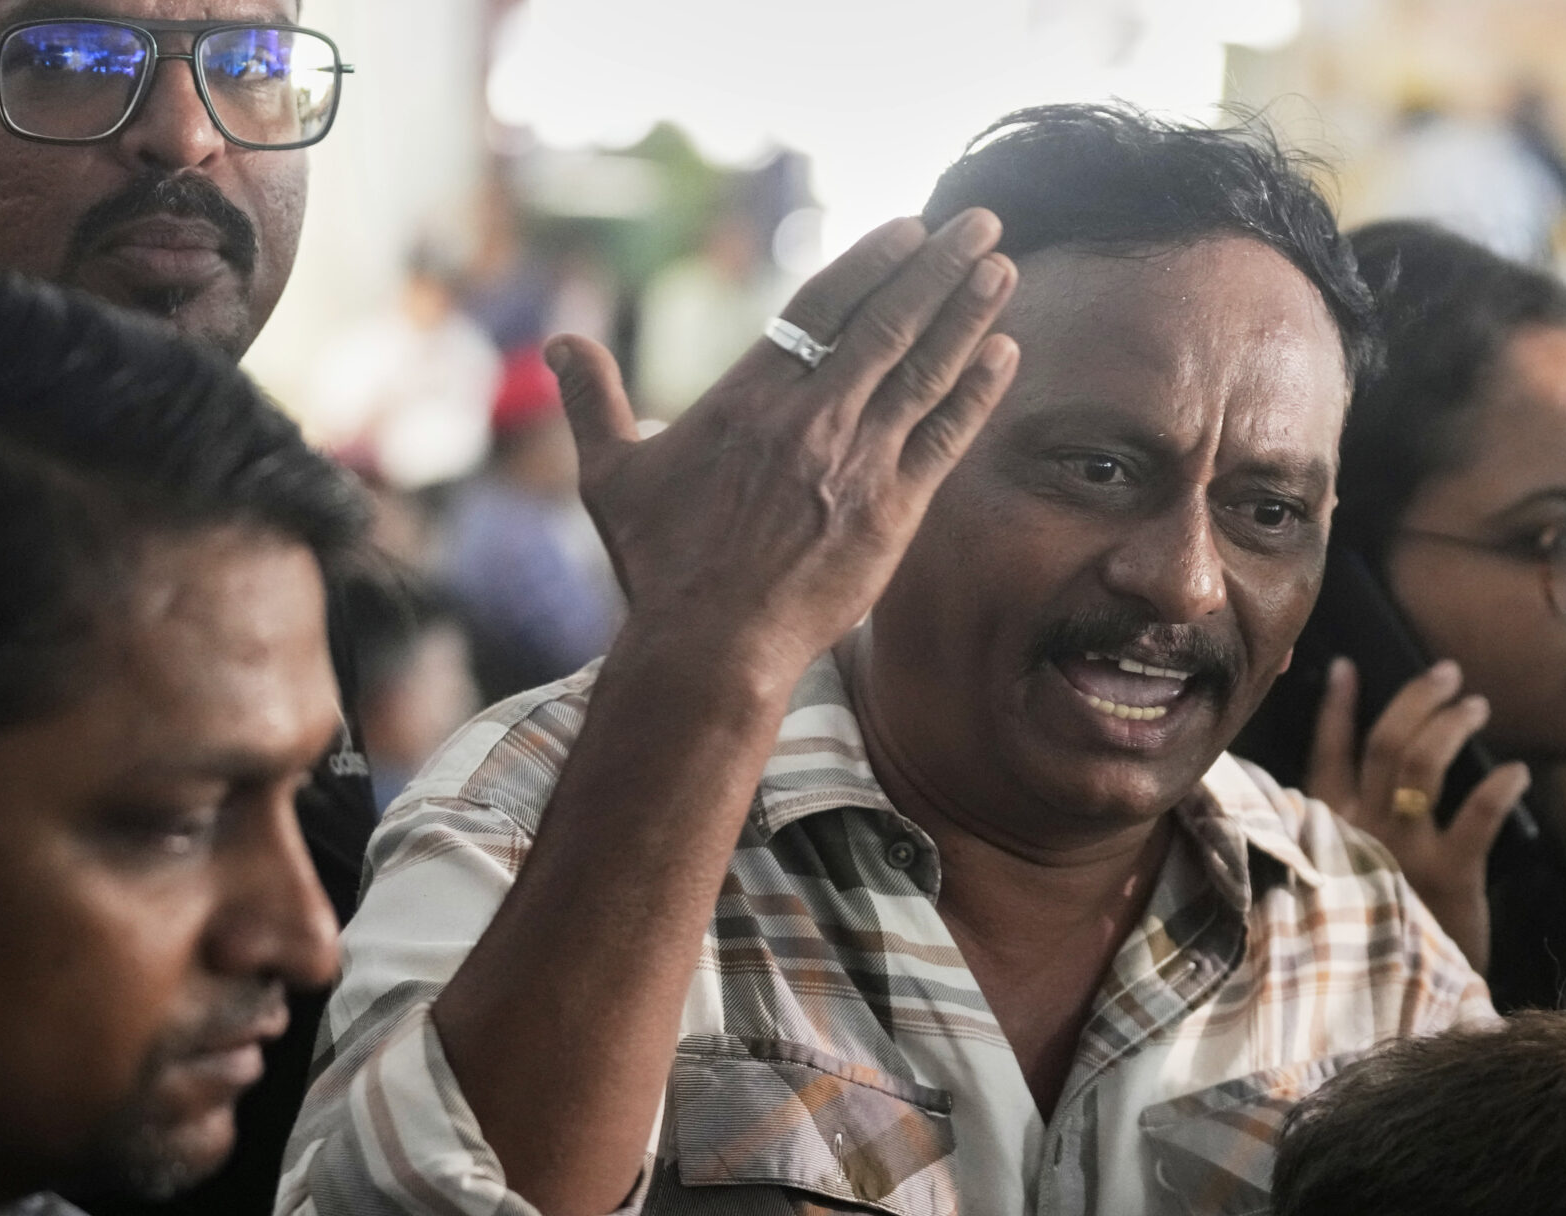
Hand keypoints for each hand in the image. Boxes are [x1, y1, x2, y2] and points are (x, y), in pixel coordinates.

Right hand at [545, 210, 1021, 688]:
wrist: (710, 643)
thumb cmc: (659, 564)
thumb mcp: (611, 474)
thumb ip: (593, 401)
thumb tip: (560, 343)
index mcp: (749, 398)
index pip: (822, 307)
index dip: (872, 261)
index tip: (910, 227)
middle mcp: (810, 418)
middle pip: (886, 322)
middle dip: (938, 267)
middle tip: (980, 222)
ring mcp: (856, 461)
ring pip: (923, 369)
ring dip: (969, 313)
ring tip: (1003, 268)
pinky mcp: (892, 511)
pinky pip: (944, 437)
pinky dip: (976, 393)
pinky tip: (1006, 353)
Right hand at [1305, 657, 1531, 971]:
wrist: (1398, 1008)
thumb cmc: (1377, 941)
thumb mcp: (1346, 885)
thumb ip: (1348, 840)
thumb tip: (1367, 789)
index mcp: (1329, 831)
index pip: (1328, 755)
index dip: (1337, 708)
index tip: (1349, 667)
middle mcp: (1359, 833)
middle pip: (1387, 744)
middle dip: (1418, 699)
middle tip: (1449, 675)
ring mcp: (1402, 852)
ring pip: (1422, 762)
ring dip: (1453, 725)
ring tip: (1477, 705)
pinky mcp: (1448, 877)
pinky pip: (1476, 815)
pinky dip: (1498, 787)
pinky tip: (1515, 771)